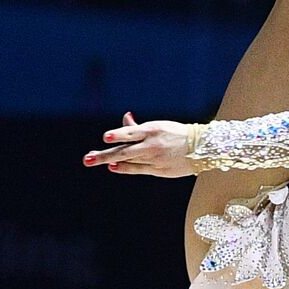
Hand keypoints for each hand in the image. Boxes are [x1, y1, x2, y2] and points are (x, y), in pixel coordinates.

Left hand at [82, 111, 196, 177]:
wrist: (201, 148)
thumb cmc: (176, 134)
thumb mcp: (158, 126)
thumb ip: (139, 126)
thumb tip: (125, 117)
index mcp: (153, 130)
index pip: (131, 133)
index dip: (119, 134)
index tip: (106, 137)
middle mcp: (151, 145)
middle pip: (124, 151)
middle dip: (104, 154)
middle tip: (87, 158)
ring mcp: (154, 159)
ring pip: (128, 160)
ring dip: (109, 160)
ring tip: (92, 160)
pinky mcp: (158, 170)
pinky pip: (137, 169)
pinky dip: (124, 168)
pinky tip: (113, 167)